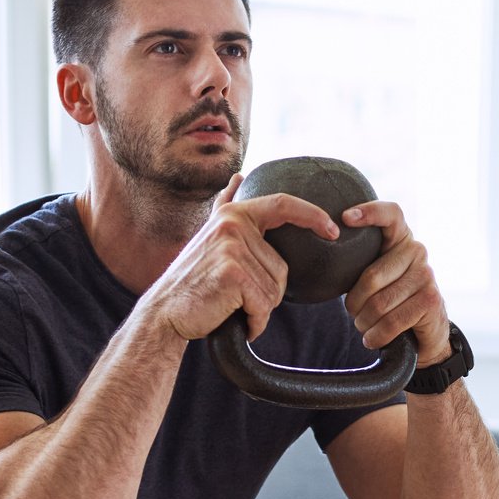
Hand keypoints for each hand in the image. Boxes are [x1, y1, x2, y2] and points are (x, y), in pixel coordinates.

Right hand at [139, 174, 340, 343]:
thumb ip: (227, 207)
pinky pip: (263, 304)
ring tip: (230, 306)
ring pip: (275, 289)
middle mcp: (233, 224)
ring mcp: (232, 247)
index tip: (334, 230)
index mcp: (233, 213)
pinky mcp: (232, 272)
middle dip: (267, 293)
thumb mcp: (210, 236)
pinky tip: (232, 318)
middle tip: (236, 298)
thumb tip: (238, 177)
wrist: (165, 313)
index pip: (284, 205)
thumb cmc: (194, 282)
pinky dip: (254, 321)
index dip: (313, 215)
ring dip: (259, 309)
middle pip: (282, 267)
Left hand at [341, 200, 450, 365]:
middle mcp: (417, 251)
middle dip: (355, 304)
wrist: (425, 333)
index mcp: (400, 239)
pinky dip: (376, 336)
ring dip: (364, 323)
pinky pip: (391, 321)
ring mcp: (426, 275)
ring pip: (379, 303)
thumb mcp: (376, 277)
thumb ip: (360, 264)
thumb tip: (325, 259)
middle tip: (354, 314)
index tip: (345, 218)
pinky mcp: (430, 300)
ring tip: (364, 327)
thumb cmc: (391, 301)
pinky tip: (372, 339)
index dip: (370, 212)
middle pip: (371, 276)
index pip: (391, 213)